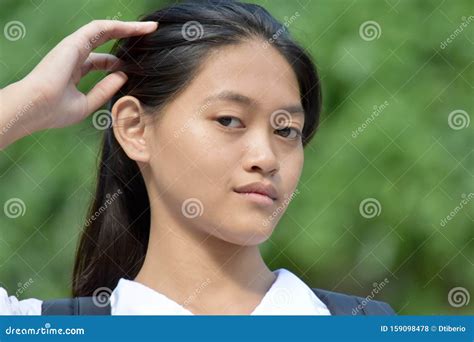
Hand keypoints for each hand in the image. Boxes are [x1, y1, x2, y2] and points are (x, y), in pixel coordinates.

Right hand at [0, 20, 157, 147]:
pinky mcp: (74, 42)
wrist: (35, 108)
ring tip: (150, 28)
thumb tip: (124, 76)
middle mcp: (75, 55)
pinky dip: (120, 26)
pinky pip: (101, 28)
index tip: (138, 66)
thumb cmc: (55, 111)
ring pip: (106, 30)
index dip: (120, 63)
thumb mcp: (87, 103)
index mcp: (75, 70)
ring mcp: (74, 47)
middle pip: (106, 41)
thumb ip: (105, 90)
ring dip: (128, 27)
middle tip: (150, 35)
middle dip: (127, 37)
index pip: (102, 62)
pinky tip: (138, 28)